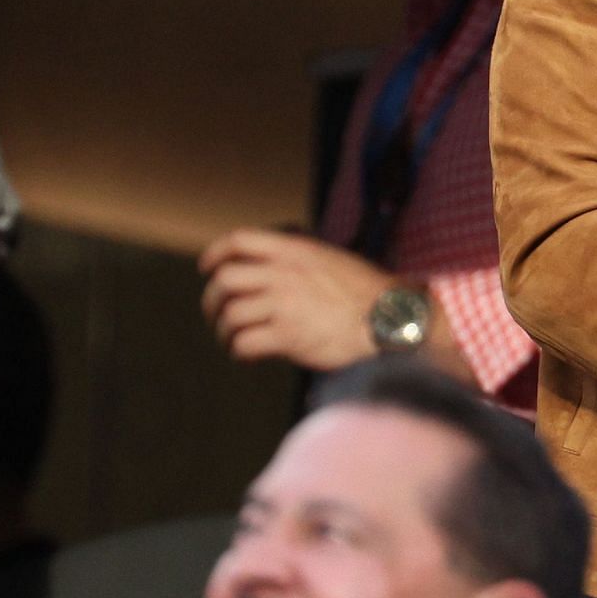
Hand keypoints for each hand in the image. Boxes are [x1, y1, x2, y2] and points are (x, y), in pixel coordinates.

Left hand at [199, 229, 394, 369]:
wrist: (390, 319)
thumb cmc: (365, 294)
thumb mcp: (331, 259)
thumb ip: (299, 261)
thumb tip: (269, 269)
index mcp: (296, 251)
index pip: (240, 241)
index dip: (216, 253)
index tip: (206, 267)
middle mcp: (285, 274)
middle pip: (225, 280)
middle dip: (213, 300)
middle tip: (218, 314)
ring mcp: (286, 305)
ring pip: (230, 315)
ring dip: (225, 331)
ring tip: (235, 340)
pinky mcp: (289, 336)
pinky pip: (244, 343)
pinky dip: (240, 352)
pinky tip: (250, 355)